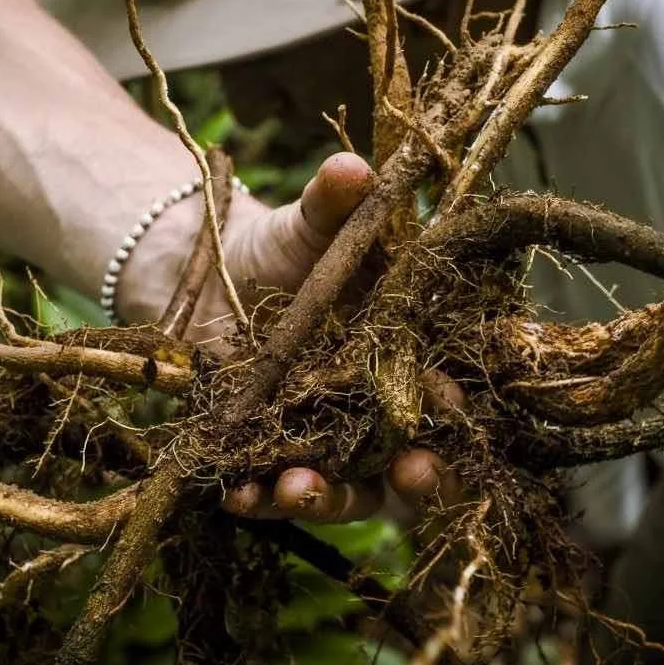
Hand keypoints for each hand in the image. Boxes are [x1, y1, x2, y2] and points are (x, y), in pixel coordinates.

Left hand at [181, 150, 465, 521]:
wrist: (211, 274)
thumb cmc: (281, 248)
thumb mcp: (310, 223)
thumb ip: (334, 202)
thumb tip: (354, 165)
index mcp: (402, 354)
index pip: (443, 394)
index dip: (452, 411)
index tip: (448, 410)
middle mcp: (371, 407)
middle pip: (407, 458)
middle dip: (414, 476)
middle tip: (412, 476)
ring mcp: (322, 438)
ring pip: (343, 486)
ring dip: (326, 496)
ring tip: (299, 489)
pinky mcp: (270, 452)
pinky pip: (272, 486)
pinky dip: (258, 498)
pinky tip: (237, 496)